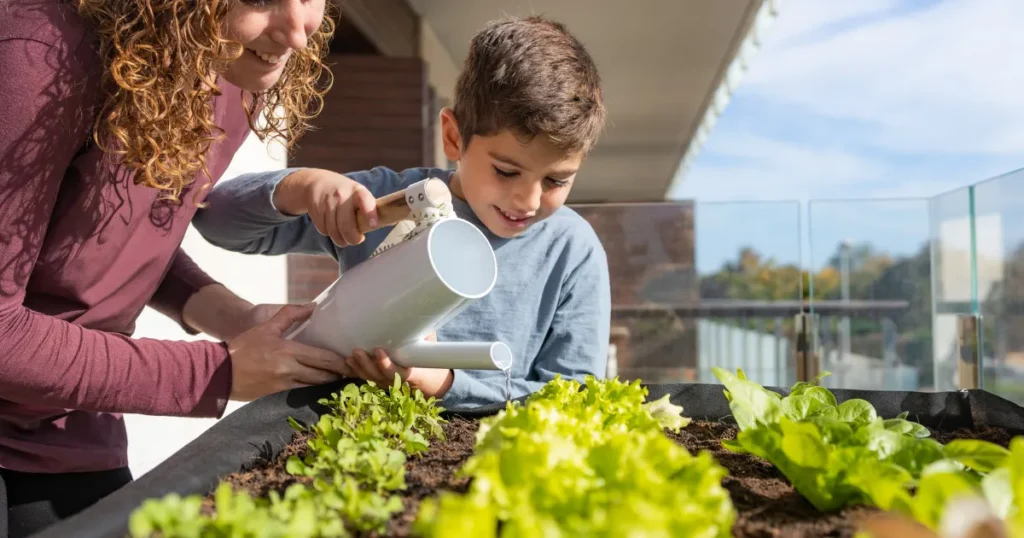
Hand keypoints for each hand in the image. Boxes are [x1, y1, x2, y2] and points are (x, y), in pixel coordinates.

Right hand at [225, 303, 352, 400]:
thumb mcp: (266, 327)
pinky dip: (313, 388)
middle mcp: (289, 370)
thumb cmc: (242, 347)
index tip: (352, 362)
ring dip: (328, 383)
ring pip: (314, 385)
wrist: (218, 372)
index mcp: (288, 351)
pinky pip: (301, 391)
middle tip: (353, 372)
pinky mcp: (277, 394)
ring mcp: (284, 384)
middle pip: (323, 375)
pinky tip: (321, 386)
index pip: (323, 359)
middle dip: (339, 374)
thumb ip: (290, 314)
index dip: (340, 363)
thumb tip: (312, 306)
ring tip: (341, 379)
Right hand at [273, 169, 377, 246]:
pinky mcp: (315, 209)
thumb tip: (386, 223)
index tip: (373, 225)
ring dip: (340, 239)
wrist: (317, 181)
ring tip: (344, 236)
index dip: (370, 214)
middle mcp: (342, 195)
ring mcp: (327, 202)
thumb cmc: (345, 192)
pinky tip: (331, 226)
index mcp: (358, 191)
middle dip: (352, 239)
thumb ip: (368, 208)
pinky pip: (323, 230)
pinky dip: (328, 233)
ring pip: (333, 231)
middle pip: (346, 225)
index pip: (365, 201)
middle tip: (356, 239)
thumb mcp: (358, 194)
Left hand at [345, 333, 453, 397]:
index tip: (379, 351)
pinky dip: (355, 371)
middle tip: (357, 351)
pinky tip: (347, 362)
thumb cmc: (428, 359)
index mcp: (411, 373)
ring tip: (350, 356)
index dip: (386, 364)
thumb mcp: (430, 346)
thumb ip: (423, 335)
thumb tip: (417, 316)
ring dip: (358, 368)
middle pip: (378, 376)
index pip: (396, 372)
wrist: (429, 379)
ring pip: (370, 378)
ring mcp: (386, 383)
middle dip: (366, 364)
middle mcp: (396, 381)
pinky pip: (365, 378)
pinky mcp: (378, 381)